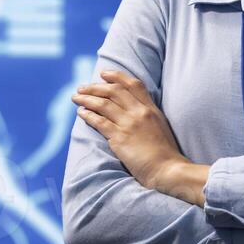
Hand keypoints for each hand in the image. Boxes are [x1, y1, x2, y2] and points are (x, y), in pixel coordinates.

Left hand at [72, 69, 185, 189]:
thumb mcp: (161, 127)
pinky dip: (88, 115)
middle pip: (114, 91)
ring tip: (76, 98)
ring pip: (103, 104)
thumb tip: (134, 110)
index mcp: (151, 109)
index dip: (116, 76)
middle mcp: (140, 113)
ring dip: (87, 99)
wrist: (168, 170)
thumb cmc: (165, 154)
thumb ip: (148, 116)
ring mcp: (129, 124)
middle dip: (95, 87)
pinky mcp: (120, 138)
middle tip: (82, 88)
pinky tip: (81, 113)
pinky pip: (99, 121)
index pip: (133, 84)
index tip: (103, 73)